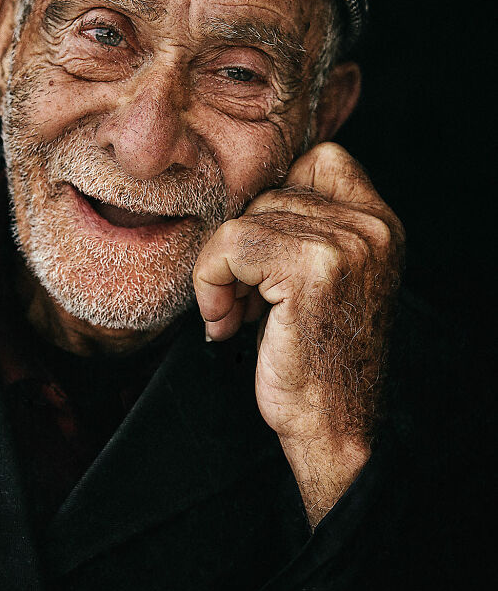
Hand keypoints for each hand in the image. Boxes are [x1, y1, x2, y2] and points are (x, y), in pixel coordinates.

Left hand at [193, 142, 404, 526]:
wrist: (333, 428)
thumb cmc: (313, 358)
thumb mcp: (318, 278)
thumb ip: (299, 229)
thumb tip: (238, 193)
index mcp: (379, 223)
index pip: (315, 161)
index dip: (272, 207)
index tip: (260, 265)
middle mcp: (372, 226)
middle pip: (269, 193)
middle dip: (241, 249)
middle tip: (243, 303)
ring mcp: (347, 243)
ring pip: (244, 219)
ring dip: (222, 271)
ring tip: (238, 316)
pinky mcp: (312, 268)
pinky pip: (231, 244)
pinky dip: (211, 283)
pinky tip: (226, 324)